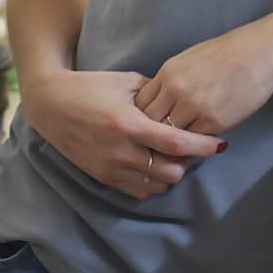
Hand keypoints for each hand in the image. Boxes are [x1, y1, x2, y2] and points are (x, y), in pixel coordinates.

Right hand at [22, 69, 225, 199]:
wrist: (51, 105)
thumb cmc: (92, 86)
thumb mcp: (127, 81)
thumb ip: (157, 92)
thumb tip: (184, 100)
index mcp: (128, 123)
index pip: (174, 143)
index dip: (201, 145)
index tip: (220, 143)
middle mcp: (119, 151)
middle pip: (170, 171)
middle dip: (189, 161)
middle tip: (194, 144)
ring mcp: (109, 168)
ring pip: (156, 185)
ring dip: (171, 172)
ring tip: (176, 154)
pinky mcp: (101, 177)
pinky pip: (137, 191)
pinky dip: (154, 181)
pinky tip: (157, 162)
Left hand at [134, 16, 272, 136]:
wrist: (264, 49)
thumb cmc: (232, 50)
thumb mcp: (193, 58)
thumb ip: (173, 79)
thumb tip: (162, 100)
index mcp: (169, 72)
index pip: (140, 105)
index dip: (144, 116)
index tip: (152, 123)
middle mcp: (176, 89)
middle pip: (149, 123)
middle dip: (153, 134)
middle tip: (160, 141)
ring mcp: (194, 106)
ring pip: (170, 136)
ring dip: (174, 143)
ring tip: (177, 148)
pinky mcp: (214, 120)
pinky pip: (194, 141)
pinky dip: (194, 144)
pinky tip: (198, 144)